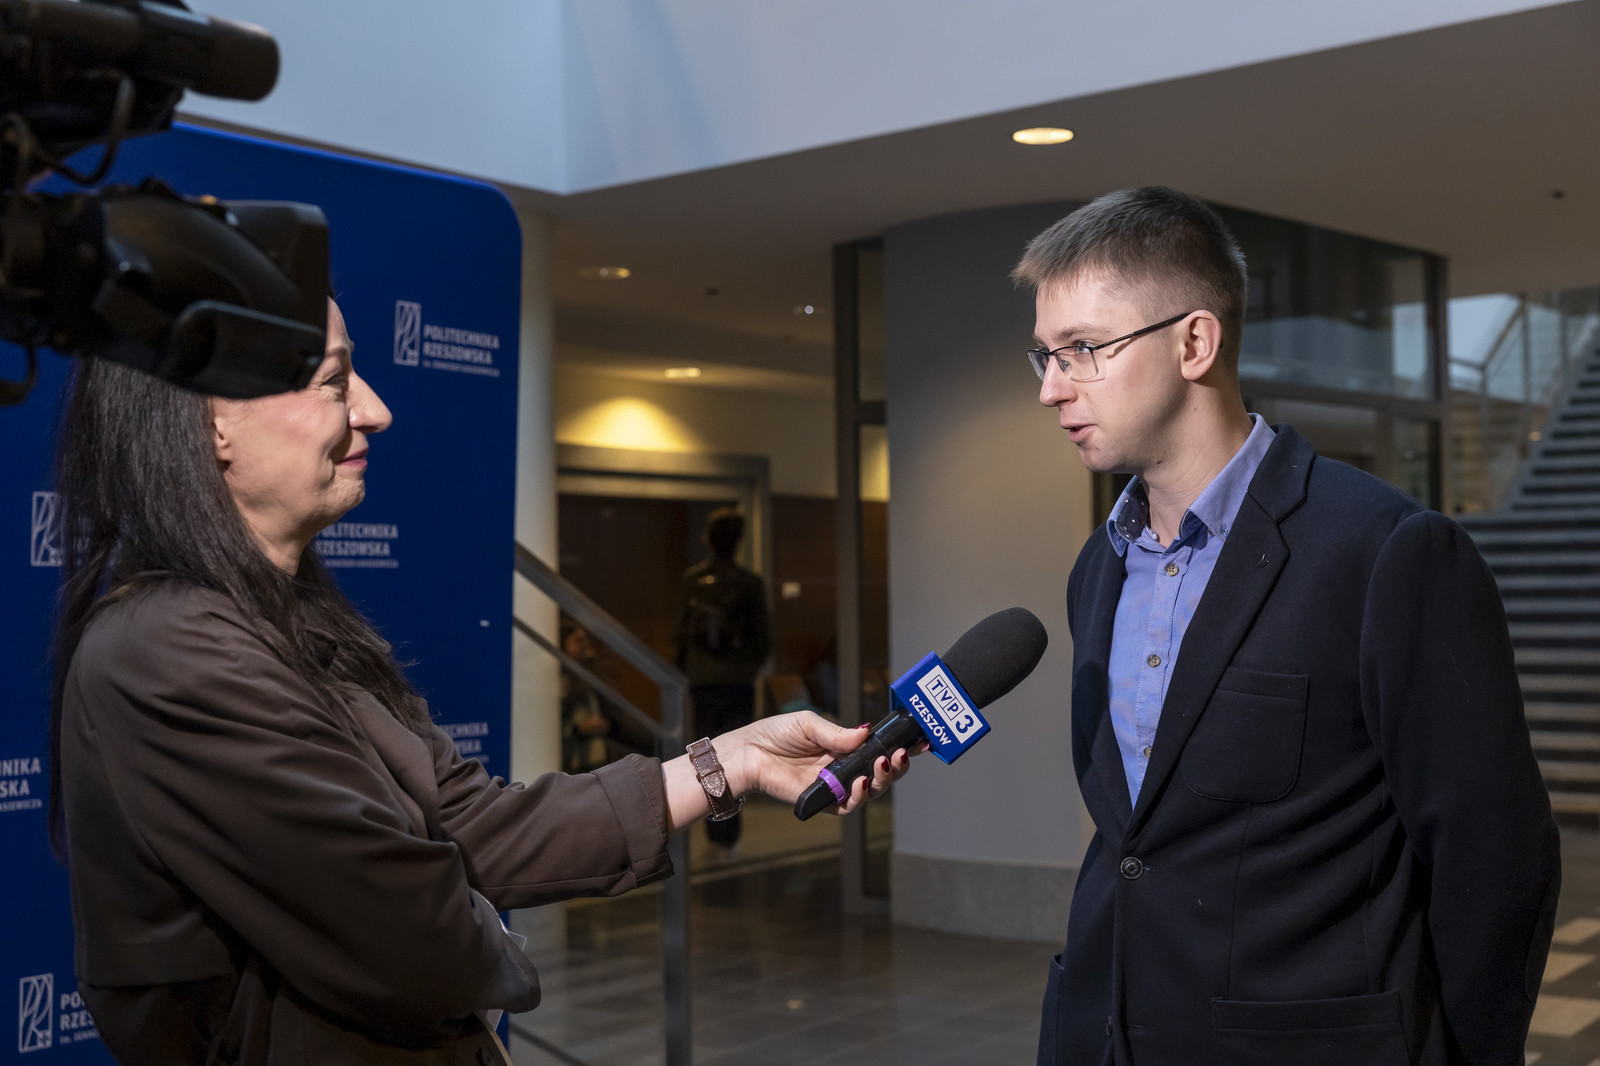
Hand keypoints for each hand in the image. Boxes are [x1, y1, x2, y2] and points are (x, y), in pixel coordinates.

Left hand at [725, 711, 921, 812]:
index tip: (918, 741)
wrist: (749, 752)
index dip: (899, 748)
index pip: (878, 750)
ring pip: (871, 791)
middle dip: (897, 766)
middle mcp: (843, 769)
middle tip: (901, 754)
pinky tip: (861, 783)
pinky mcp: (823, 801)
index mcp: (844, 748)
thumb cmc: (775, 735)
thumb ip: (839, 733)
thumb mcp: (810, 724)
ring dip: (883, 780)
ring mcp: (835, 786)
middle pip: (881, 774)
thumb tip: (866, 733)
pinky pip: (848, 806)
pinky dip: (859, 796)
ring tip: (884, 764)